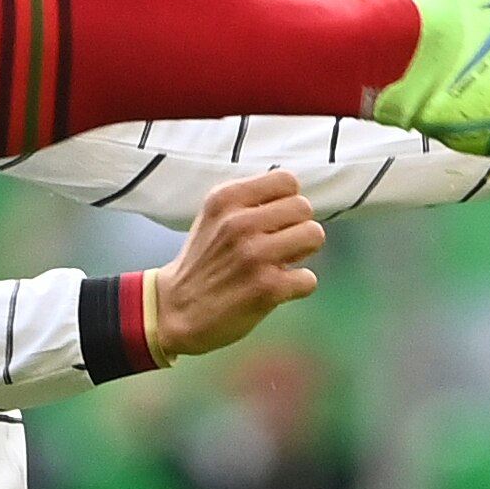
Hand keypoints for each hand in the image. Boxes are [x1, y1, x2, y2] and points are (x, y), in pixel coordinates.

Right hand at [153, 170, 323, 359]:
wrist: (175, 308)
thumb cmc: (202, 259)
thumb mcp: (214, 216)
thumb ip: (249, 201)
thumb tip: (293, 196)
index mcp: (225, 198)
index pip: (286, 180)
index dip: (287, 200)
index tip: (276, 218)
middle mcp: (239, 222)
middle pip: (303, 208)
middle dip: (297, 226)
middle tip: (280, 243)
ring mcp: (255, 255)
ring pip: (314, 235)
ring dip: (303, 252)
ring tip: (282, 262)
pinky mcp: (268, 288)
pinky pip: (309, 278)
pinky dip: (298, 285)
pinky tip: (277, 288)